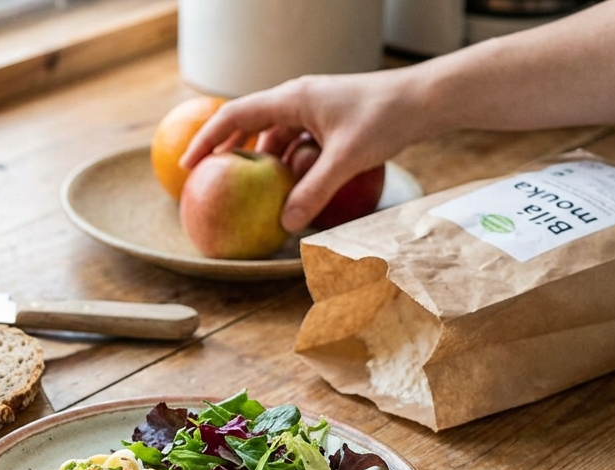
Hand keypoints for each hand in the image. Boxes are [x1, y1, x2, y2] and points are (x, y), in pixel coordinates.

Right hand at [180, 68, 438, 231]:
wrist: (426, 99)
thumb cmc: (386, 119)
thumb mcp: (346, 159)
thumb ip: (313, 192)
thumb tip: (285, 225)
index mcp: (292, 98)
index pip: (235, 115)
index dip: (207, 139)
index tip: (187, 165)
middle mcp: (299, 99)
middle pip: (251, 123)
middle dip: (231, 152)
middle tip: (212, 180)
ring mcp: (316, 109)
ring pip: (277, 135)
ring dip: (264, 162)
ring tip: (252, 192)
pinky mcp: (332, 120)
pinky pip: (299, 142)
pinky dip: (290, 163)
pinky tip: (294, 187)